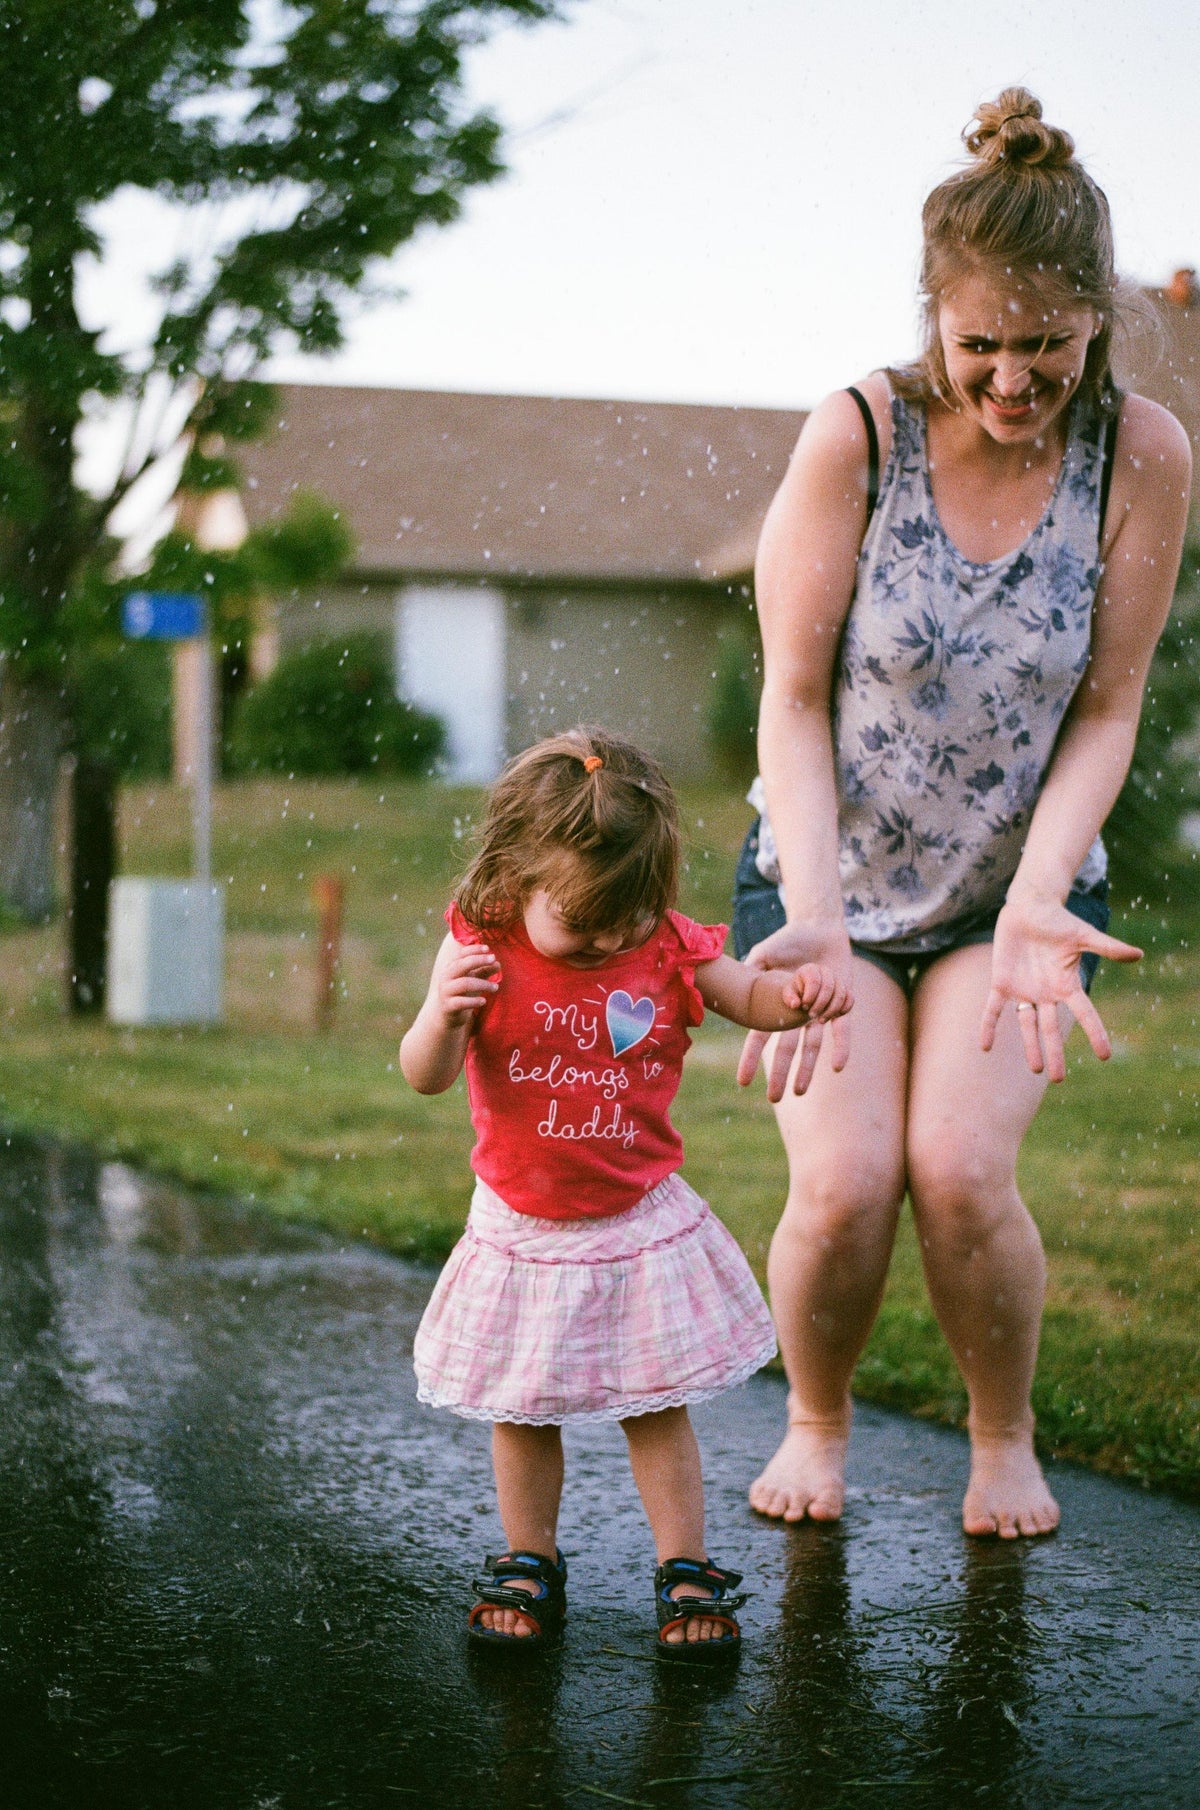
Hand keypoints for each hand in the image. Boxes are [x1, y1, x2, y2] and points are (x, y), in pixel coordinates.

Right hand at [437, 943, 500, 1025]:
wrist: (447, 1014)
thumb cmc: (463, 992)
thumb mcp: (474, 979)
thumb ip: (484, 970)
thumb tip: (497, 963)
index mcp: (451, 967)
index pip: (462, 954)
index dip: (474, 949)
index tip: (488, 948)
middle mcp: (446, 977)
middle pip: (462, 965)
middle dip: (479, 960)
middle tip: (494, 959)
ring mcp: (446, 991)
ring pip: (464, 983)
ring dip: (483, 984)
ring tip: (495, 987)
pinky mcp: (448, 1006)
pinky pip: (461, 1002)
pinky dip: (474, 1001)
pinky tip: (484, 1001)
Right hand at [736, 922, 853, 1100]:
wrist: (819, 928)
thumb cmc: (788, 940)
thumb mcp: (764, 954)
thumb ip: (753, 969)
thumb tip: (735, 983)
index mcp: (776, 1006)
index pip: (760, 1036)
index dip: (751, 1059)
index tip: (743, 1081)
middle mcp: (797, 1014)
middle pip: (786, 1049)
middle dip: (780, 1073)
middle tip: (774, 1098)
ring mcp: (819, 1012)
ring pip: (812, 1046)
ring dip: (807, 1068)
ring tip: (799, 1092)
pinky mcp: (841, 1005)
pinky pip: (841, 1030)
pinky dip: (840, 1047)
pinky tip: (837, 1066)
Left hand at [782, 962, 853, 1021]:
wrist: (806, 995)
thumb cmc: (796, 993)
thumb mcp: (788, 994)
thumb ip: (789, 998)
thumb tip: (795, 1004)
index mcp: (811, 969)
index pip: (814, 981)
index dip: (810, 995)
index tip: (803, 1006)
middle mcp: (826, 972)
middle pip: (828, 987)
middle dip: (820, 1004)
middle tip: (811, 1015)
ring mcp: (838, 980)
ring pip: (840, 994)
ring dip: (831, 1010)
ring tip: (820, 1020)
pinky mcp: (846, 991)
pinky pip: (850, 999)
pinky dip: (844, 1009)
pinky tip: (834, 1017)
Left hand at [979, 895, 1140, 1082]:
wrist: (1029, 907)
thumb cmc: (1059, 921)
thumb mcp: (1083, 935)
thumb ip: (1108, 947)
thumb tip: (1139, 955)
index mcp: (1068, 984)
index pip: (1084, 1013)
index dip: (1095, 1033)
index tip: (1105, 1055)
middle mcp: (1047, 993)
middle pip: (1052, 1028)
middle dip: (1055, 1052)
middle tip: (1058, 1079)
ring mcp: (1024, 990)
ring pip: (1026, 1024)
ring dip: (1030, 1046)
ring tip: (1036, 1069)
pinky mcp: (1002, 983)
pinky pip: (993, 1009)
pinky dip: (988, 1026)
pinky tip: (984, 1046)